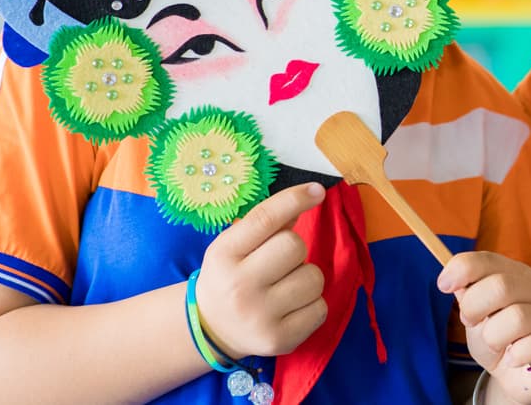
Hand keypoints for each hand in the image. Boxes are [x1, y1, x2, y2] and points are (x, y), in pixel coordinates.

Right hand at [195, 182, 328, 357]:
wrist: (210, 329)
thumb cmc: (230, 275)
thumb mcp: (235, 245)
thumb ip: (269, 222)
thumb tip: (308, 196)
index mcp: (224, 254)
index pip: (266, 218)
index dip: (295, 199)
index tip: (318, 191)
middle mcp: (238, 286)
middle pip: (294, 245)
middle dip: (295, 250)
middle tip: (280, 263)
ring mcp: (259, 316)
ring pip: (314, 277)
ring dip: (306, 278)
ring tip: (285, 288)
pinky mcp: (278, 340)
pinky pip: (321, 308)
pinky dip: (312, 305)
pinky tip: (291, 308)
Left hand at [439, 252, 530, 404]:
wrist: (518, 375)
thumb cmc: (497, 338)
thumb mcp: (477, 313)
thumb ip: (468, 291)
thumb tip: (450, 277)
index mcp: (517, 274)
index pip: (488, 260)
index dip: (462, 269)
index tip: (443, 285)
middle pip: (501, 286)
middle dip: (474, 308)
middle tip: (472, 322)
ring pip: (516, 318)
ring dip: (493, 337)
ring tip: (496, 345)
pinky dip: (516, 355)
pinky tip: (512, 359)